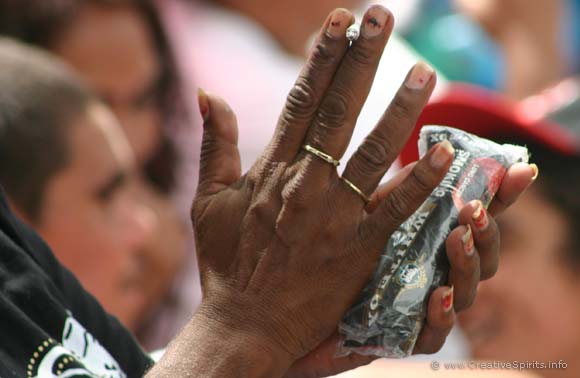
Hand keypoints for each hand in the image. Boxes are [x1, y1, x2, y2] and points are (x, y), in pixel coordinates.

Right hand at [191, 5, 535, 377]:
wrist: (244, 324)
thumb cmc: (225, 263)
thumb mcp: (208, 200)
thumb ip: (213, 144)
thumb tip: (207, 92)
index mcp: (272, 168)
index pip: (301, 98)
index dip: (323, 56)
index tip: (340, 20)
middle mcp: (306, 183)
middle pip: (339, 109)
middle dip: (361, 58)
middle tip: (381, 15)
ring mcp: (335, 215)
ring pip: (374, 150)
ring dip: (401, 107)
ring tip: (426, 70)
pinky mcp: (359, 249)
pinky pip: (396, 211)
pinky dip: (421, 181)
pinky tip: (444, 151)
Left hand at [284, 162, 535, 377]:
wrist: (289, 311)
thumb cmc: (331, 259)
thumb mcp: (364, 217)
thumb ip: (398, 191)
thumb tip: (433, 150)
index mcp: (432, 240)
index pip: (476, 217)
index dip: (502, 197)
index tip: (520, 171)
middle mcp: (436, 272)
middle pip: (483, 255)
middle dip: (486, 232)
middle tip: (474, 209)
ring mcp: (423, 306)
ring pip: (466, 292)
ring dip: (467, 266)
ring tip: (456, 240)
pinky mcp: (404, 338)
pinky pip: (433, 335)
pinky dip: (439, 316)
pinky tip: (436, 296)